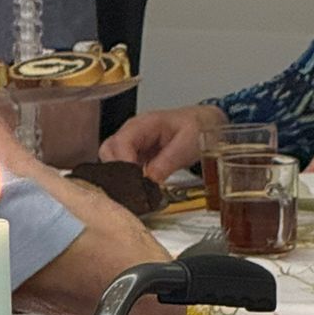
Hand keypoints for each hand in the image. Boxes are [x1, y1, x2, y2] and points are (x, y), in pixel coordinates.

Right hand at [101, 104, 222, 182]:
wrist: (205, 126)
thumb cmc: (197, 128)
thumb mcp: (187, 144)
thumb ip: (168, 161)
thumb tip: (150, 179)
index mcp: (144, 124)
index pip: (121, 142)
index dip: (124, 164)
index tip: (135, 182)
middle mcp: (133, 132)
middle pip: (108, 151)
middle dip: (117, 172)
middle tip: (135, 189)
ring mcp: (133, 144)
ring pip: (112, 161)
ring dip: (122, 177)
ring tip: (139, 190)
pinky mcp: (137, 156)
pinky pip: (124, 169)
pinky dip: (129, 180)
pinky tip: (141, 189)